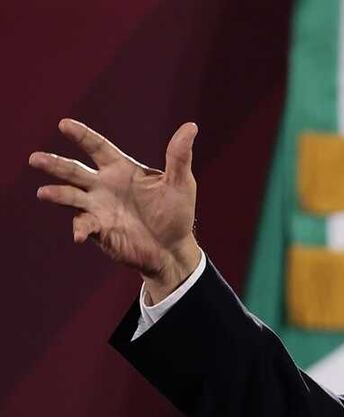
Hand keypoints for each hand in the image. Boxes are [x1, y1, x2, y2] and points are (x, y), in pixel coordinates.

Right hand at [29, 119, 201, 302]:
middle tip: (35, 159)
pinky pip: (83, 226)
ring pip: (70, 196)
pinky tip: (78, 234)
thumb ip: (179, 156)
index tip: (64, 124)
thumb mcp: (181, 183)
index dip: (81, 135)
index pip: (97, 147)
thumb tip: (191, 126)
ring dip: (56, 194)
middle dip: (55, 164)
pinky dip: (79, 228)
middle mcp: (104, 186)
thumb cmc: (176, 212)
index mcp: (121, 170)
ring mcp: (98, 208)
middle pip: (74, 170)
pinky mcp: (99, 230)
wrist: (173, 248)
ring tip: (44, 192)